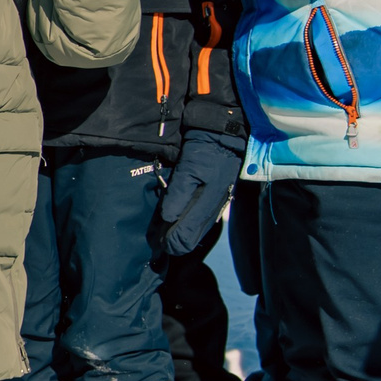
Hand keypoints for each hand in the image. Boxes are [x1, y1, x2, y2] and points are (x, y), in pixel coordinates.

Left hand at [156, 128, 244, 255]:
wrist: (224, 137)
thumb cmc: (205, 151)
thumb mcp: (189, 169)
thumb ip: (178, 194)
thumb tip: (168, 218)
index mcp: (207, 203)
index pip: (187, 234)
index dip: (170, 241)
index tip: (156, 244)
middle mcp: (213, 208)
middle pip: (193, 236)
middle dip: (175, 241)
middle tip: (158, 243)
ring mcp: (217, 204)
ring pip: (198, 230)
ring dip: (181, 235)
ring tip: (164, 237)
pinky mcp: (217, 198)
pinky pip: (203, 220)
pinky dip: (190, 225)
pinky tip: (179, 226)